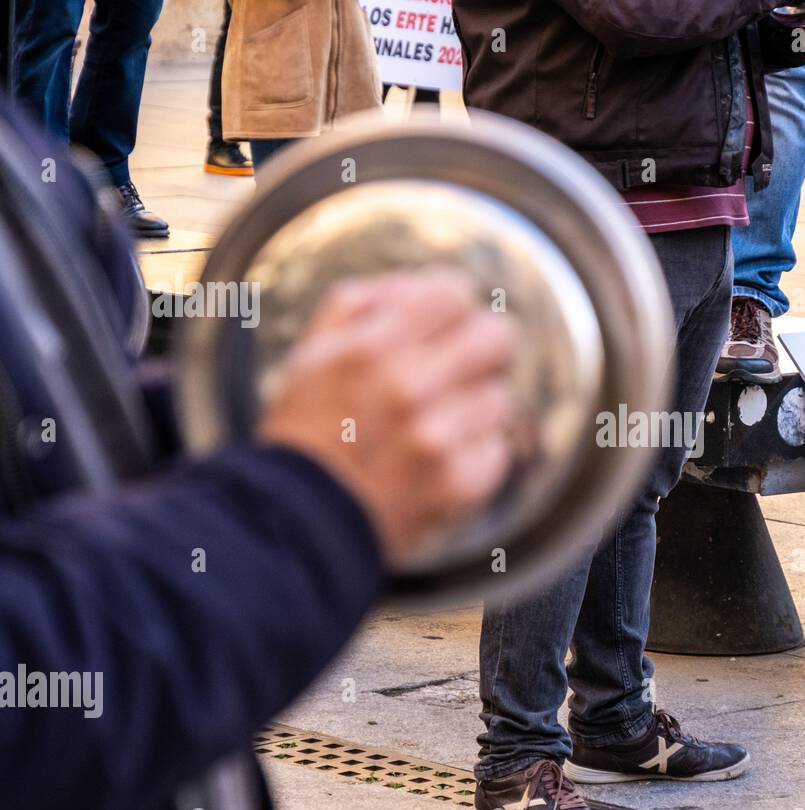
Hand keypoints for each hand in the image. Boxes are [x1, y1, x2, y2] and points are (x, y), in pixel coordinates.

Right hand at [258, 268, 515, 567]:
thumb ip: (362, 304)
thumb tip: (420, 283)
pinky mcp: (460, 482)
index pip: (455, 294)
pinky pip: (497, 447)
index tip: (445, 326)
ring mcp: (439, 438)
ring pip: (500, 396)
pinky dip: (475, 454)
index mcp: (372, 347)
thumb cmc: (307, 433)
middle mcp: (409, 388)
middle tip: (461, 368)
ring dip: (474, 408)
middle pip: (497, 336)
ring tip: (437, 427)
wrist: (300, 526)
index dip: (453, 307)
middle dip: (482, 348)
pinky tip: (439, 463)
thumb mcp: (312, 353)